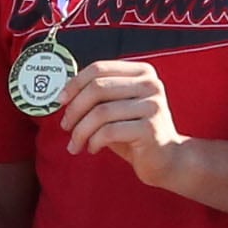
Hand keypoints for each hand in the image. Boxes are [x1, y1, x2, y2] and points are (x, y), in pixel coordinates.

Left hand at [61, 58, 186, 186]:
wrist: (166, 159)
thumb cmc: (135, 134)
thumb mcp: (116, 108)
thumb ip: (97, 96)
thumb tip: (63, 94)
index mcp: (142, 72)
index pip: (99, 68)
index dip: (74, 84)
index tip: (61, 101)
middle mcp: (150, 84)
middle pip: (97, 88)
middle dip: (74, 109)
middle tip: (65, 126)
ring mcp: (152, 105)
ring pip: (100, 112)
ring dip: (80, 131)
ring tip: (75, 144)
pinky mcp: (150, 128)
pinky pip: (109, 132)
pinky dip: (94, 141)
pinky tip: (93, 149)